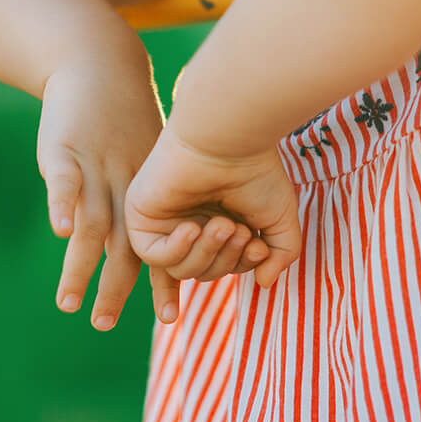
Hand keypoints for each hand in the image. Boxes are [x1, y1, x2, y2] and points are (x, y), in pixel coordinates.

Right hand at [35, 56, 166, 330]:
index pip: (157, 247)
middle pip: (122, 246)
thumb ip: (144, 204)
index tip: (170, 320)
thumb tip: (151, 252)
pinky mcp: (64, 150)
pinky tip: (60, 229)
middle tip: (102, 326)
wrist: (99, 69)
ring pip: (91, 223)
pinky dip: (62, 203)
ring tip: (69, 302)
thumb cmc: (122, 124)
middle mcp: (123, 189)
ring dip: (81, 265)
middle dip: (114, 289)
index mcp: (145, 196)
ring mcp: (94, 170)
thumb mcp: (143, 160)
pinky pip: (65, 180)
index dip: (165, 282)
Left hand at [125, 130, 301, 320]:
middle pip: (203, 272)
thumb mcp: (278, 218)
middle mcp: (188, 222)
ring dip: (206, 253)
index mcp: (215, 223)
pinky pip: (153, 256)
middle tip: (239, 232)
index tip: (259, 247)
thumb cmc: (255, 170)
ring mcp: (163, 220)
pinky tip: (193, 227)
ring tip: (223, 225)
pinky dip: (177, 249)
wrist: (226, 139)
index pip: (222, 266)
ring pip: (179, 269)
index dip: (240, 265)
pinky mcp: (140, 216)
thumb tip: (264, 283)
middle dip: (225, 259)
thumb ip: (280, 254)